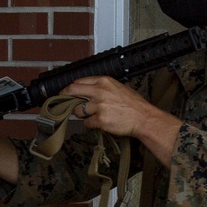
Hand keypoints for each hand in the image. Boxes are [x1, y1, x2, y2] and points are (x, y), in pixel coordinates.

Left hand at [64, 76, 181, 167]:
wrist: (143, 118)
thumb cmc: (134, 105)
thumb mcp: (119, 87)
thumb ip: (103, 88)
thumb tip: (89, 91)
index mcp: (104, 81)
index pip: (79, 82)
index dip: (70, 88)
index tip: (66, 93)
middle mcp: (100, 91)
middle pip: (73, 91)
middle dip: (65, 97)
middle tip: (63, 103)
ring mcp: (99, 106)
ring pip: (78, 110)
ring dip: (81, 115)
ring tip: (91, 116)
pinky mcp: (100, 120)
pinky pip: (87, 123)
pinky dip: (90, 125)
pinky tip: (99, 123)